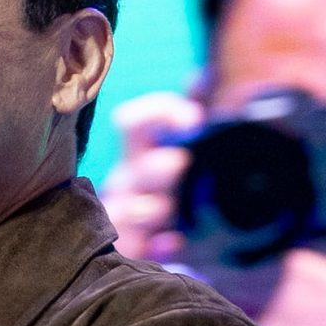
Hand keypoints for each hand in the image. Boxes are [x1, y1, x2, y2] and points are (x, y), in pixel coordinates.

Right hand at [97, 91, 200, 261]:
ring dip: (150, 208)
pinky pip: (137, 250)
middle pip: (135, 169)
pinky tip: (174, 243)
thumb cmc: (162, 186)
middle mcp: (127, 182)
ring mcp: (125, 217)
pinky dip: (156, 247)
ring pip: (127, 210)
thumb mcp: (173, 148)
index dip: (159, 113)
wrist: (148, 237)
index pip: (133, 121)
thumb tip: (199, 76)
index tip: (193, 120)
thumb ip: (188, 112)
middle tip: (179, 164)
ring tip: (167, 210)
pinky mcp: (131, 250)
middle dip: (157, 166)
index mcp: (138, 152)